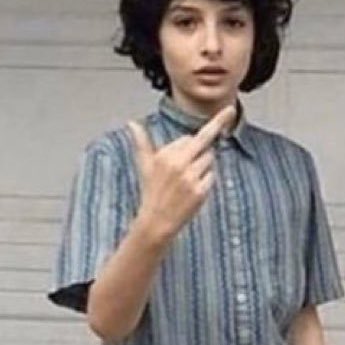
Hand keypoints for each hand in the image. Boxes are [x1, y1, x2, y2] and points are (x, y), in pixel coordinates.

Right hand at [128, 104, 235, 242]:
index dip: (188, 148)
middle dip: (205, 146)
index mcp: (165, 155)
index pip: (189, 138)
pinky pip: (212, 176)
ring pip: (210, 159)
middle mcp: (178, 163)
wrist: (157, 222)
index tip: (185, 158)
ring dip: (204, 167)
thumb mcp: (145, 165)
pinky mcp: (200, 191)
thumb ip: (142, 142)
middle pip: (204, 142)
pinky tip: (193, 191)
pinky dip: (206, 182)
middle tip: (200, 156)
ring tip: (188, 182)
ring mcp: (190, 178)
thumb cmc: (152, 192)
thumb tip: (132, 123)